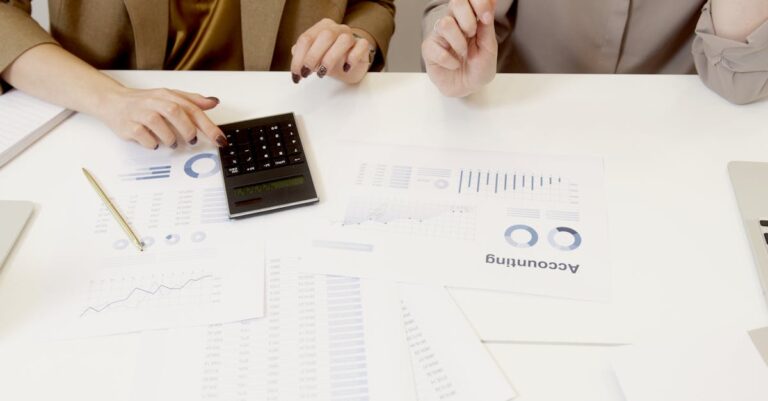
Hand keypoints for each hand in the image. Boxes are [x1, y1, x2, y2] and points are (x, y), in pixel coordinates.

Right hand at [98, 87, 226, 149]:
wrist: (113, 101)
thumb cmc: (144, 101)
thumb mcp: (170, 97)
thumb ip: (192, 101)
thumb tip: (213, 102)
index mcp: (167, 95)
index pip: (192, 109)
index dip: (208, 125)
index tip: (220, 139)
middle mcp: (153, 101)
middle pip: (174, 111)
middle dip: (187, 129)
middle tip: (191, 140)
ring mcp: (139, 113)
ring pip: (157, 123)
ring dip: (169, 137)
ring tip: (172, 142)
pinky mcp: (127, 125)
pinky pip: (142, 135)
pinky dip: (152, 143)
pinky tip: (154, 143)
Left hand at [291, 18, 376, 84]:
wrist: (350, 66)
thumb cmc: (330, 60)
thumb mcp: (313, 59)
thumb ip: (302, 56)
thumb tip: (297, 60)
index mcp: (321, 28)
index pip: (307, 38)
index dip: (299, 57)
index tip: (296, 74)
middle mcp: (337, 29)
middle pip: (325, 36)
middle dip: (312, 57)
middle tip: (306, 73)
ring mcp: (351, 36)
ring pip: (344, 40)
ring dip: (330, 58)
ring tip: (322, 73)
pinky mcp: (363, 46)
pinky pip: (361, 46)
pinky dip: (352, 58)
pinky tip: (345, 68)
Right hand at [422, 0, 497, 96]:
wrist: (468, 88)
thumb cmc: (478, 67)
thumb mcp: (489, 47)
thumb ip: (487, 26)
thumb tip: (492, 1)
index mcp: (469, 17)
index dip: (479, 2)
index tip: (485, 18)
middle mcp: (453, 22)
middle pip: (456, 2)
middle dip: (468, 20)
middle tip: (472, 35)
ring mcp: (439, 35)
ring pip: (445, 24)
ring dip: (459, 42)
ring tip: (463, 53)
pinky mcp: (429, 49)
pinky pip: (437, 49)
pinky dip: (450, 61)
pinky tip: (454, 64)